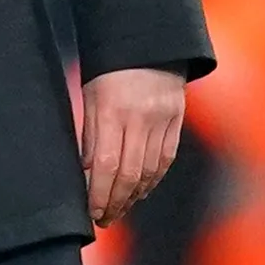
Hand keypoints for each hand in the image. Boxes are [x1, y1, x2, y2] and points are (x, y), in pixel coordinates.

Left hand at [80, 67, 185, 226]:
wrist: (148, 45)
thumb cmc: (109, 72)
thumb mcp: (90, 98)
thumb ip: (90, 136)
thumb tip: (87, 174)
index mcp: (113, 111)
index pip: (105, 164)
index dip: (99, 194)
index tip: (92, 212)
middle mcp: (140, 118)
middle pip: (129, 173)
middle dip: (115, 202)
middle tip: (104, 219)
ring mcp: (162, 120)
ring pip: (150, 171)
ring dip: (133, 196)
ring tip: (119, 209)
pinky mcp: (177, 122)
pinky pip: (165, 160)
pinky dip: (152, 181)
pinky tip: (139, 192)